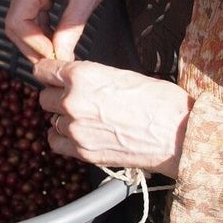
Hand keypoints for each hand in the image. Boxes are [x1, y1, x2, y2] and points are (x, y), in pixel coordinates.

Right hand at [5, 0, 134, 61]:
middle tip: (54, 62)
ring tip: (56, 54)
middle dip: (32, 46)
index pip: (16, 21)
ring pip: (21, 20)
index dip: (31, 44)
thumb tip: (60, 56)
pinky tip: (55, 40)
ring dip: (36, 39)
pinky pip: (31, 12)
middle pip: (15, 23)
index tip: (52, 56)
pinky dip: (41, 28)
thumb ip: (71, 28)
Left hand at [34, 59, 191, 178]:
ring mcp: (76, 129)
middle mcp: (73, 101)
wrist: (179, 135)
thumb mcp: (121, 75)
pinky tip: (78, 134)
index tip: (49, 75)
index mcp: (82, 76)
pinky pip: (56, 142)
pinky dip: (63, 138)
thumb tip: (76, 79)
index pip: (44, 71)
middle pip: (44, 97)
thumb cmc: (160, 102)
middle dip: (57, 96)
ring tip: (86, 118)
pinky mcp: (82, 152)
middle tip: (75, 98)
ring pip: (52, 120)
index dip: (47, 73)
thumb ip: (91, 77)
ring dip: (63, 118)